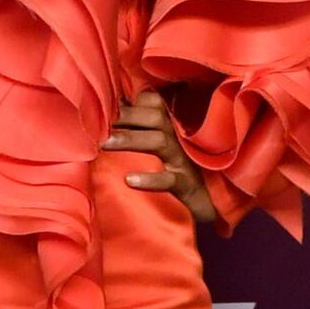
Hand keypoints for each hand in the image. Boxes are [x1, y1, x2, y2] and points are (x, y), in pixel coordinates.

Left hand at [102, 89, 216, 223]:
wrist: (208, 205)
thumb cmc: (178, 171)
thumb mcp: (160, 147)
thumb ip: (140, 128)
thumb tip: (116, 108)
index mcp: (170, 128)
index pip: (155, 104)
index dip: (132, 103)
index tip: (108, 107)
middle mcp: (178, 140)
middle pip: (156, 118)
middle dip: (127, 117)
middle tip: (100, 126)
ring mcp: (184, 161)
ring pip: (159, 141)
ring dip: (131, 140)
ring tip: (106, 145)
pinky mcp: (187, 184)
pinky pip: (170, 179)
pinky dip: (150, 179)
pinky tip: (130, 180)